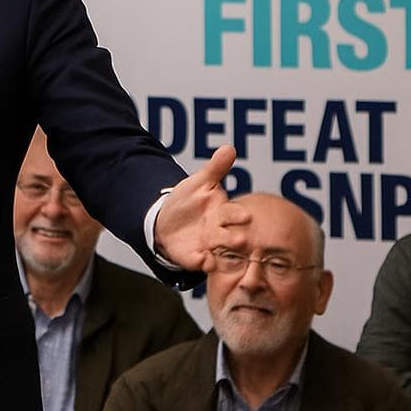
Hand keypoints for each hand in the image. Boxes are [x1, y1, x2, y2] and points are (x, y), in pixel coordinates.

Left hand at [152, 145, 247, 270]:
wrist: (166, 220)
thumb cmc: (188, 200)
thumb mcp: (199, 182)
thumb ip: (215, 168)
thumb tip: (229, 148)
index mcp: (223, 212)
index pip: (233, 213)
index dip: (238, 214)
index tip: (245, 215)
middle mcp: (220, 231)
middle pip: (230, 235)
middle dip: (234, 237)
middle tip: (240, 240)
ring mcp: (209, 246)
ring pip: (219, 250)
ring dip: (221, 252)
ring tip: (218, 252)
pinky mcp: (196, 258)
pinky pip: (200, 262)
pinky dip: (202, 262)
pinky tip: (202, 261)